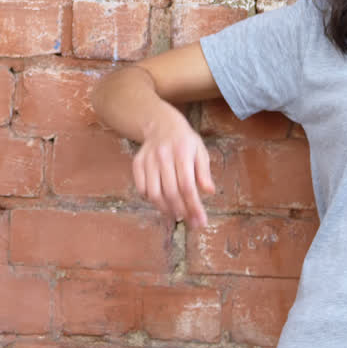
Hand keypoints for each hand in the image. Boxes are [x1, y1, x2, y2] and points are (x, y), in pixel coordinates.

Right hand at [132, 107, 214, 228]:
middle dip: (182, 212)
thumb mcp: (200, 151)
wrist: (161, 124)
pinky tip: (161, 203)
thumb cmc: (185, 141)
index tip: (201, 221)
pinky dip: (150, 200)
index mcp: (182, 152)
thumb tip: (209, 191)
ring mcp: (148, 160)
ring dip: (165, 209)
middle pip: (171, 192)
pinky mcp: (137, 163)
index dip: (194, 206)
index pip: (187, 186)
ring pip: (154, 193)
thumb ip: (204, 172)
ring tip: (176, 215)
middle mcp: (163, 156)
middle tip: (191, 223)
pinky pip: (141, 188)